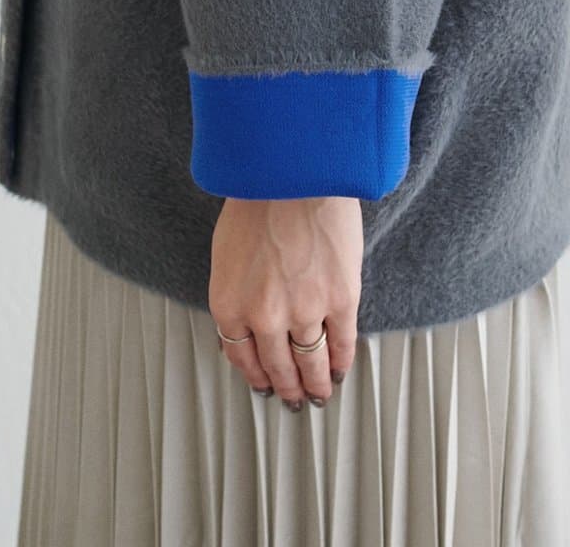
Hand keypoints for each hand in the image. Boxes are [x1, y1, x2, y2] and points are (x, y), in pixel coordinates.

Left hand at [209, 195, 361, 408]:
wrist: (293, 170)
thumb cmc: (258, 196)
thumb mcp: (227, 251)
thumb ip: (236, 291)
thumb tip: (246, 323)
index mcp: (229, 303)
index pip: (239, 356)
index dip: (255, 375)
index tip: (264, 385)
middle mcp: (263, 316)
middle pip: (277, 367)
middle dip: (287, 388)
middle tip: (294, 399)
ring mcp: (304, 310)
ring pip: (310, 363)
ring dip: (315, 384)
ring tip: (320, 394)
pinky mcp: (340, 298)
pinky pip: (341, 342)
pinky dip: (342, 361)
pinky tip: (341, 369)